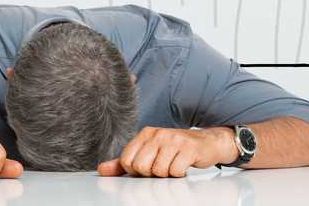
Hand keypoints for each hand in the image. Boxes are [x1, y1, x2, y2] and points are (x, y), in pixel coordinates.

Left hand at [97, 126, 237, 177]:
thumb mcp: (149, 153)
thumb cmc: (176, 149)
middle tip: (162, 167)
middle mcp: (157, 134)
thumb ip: (124, 163)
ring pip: (158, 171)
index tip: (147, 167)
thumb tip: (102, 170)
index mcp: (145, 134)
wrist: (207, 143)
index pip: (126, 160)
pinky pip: (175, 172)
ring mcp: (173, 139)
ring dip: (167, 174)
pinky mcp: (189, 148)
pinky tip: (183, 165)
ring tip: (174, 164)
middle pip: (141, 167)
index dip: (136, 171)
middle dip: (151, 174)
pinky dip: (179, 174)